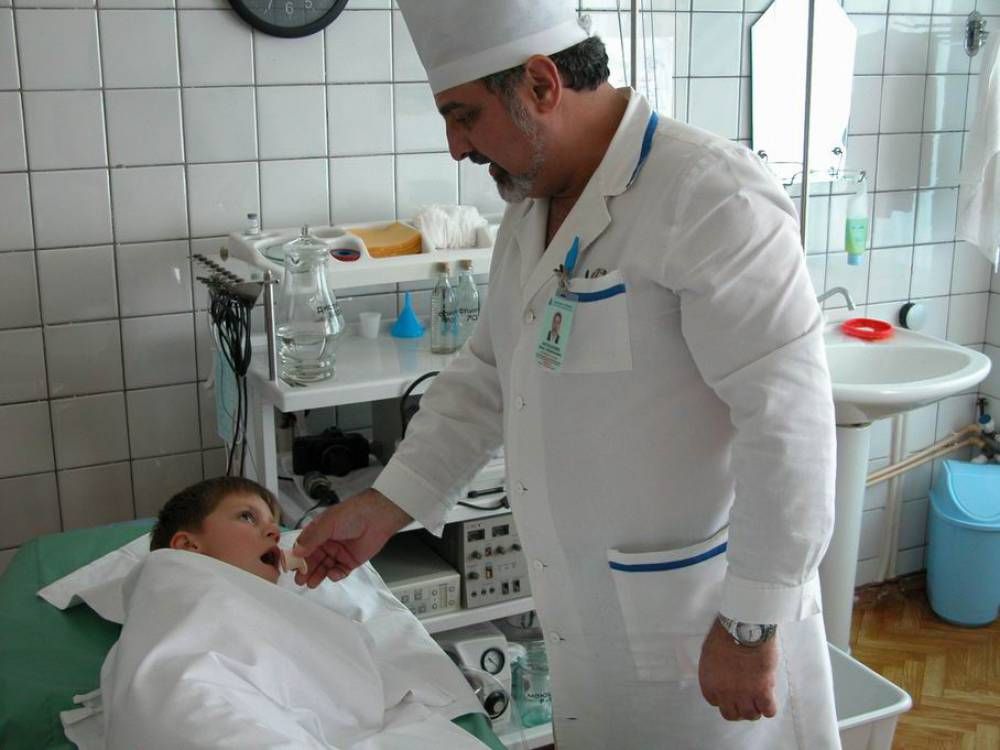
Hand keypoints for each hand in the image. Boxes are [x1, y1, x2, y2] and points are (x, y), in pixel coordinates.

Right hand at [291, 489, 411, 587]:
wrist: (377, 517)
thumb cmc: (351, 514)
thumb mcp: (327, 523)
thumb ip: (312, 538)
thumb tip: (297, 551)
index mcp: (319, 532)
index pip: (304, 547)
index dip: (297, 557)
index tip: (291, 568)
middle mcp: (327, 543)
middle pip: (312, 560)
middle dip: (306, 570)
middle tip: (299, 580)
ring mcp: (338, 553)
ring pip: (324, 568)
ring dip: (317, 575)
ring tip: (311, 583)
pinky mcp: (350, 561)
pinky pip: (339, 571)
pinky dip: (335, 575)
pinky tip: (332, 574)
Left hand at [698, 618, 778, 721]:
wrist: (744, 628)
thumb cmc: (726, 633)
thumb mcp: (709, 651)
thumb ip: (714, 668)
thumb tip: (721, 673)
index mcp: (709, 682)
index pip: (714, 702)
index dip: (723, 699)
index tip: (729, 694)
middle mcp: (725, 692)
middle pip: (730, 714)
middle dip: (737, 709)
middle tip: (744, 701)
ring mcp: (744, 694)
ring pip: (750, 715)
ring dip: (754, 709)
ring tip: (757, 700)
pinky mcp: (763, 691)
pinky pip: (768, 710)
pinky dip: (769, 708)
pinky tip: (768, 699)